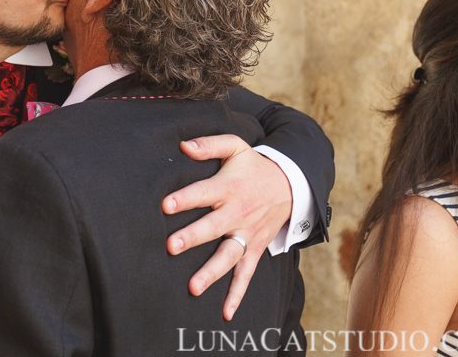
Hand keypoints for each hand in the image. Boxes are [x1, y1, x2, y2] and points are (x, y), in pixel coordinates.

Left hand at [161, 134, 291, 319]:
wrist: (292, 184)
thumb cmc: (254, 166)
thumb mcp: (235, 147)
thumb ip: (209, 144)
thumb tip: (183, 146)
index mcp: (228, 187)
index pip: (203, 193)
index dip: (185, 198)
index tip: (165, 205)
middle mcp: (237, 213)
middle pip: (213, 226)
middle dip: (193, 237)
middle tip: (172, 246)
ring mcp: (247, 233)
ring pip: (229, 255)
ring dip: (212, 272)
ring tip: (193, 287)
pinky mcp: (255, 248)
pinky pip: (246, 273)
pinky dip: (237, 294)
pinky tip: (225, 312)